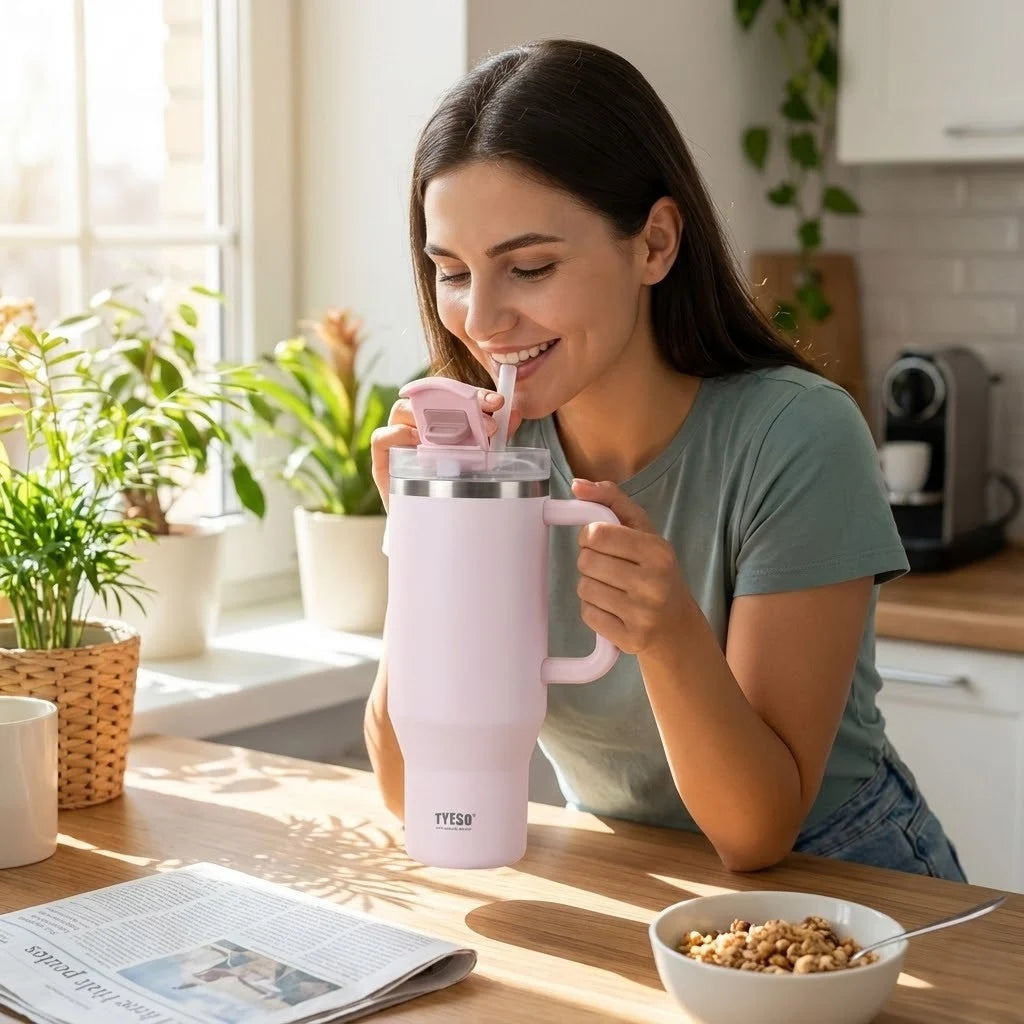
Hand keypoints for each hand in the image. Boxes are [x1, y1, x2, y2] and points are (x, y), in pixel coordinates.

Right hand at [370, 388, 521, 510]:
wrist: (431, 522)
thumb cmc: (453, 485)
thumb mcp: (480, 458)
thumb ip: (497, 436)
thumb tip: (515, 413)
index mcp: (439, 417)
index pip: (453, 394)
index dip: (475, 394)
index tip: (498, 402)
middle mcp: (417, 423)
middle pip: (426, 397)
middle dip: (455, 403)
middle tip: (484, 422)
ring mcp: (398, 440)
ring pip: (401, 410)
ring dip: (425, 414)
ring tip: (453, 431)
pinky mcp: (383, 459)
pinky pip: (381, 437)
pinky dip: (397, 434)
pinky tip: (416, 440)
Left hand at [571, 478, 690, 656]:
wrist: (677, 626)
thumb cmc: (655, 569)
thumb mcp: (643, 530)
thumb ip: (612, 499)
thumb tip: (577, 485)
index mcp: (657, 551)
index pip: (596, 534)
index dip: (589, 536)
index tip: (599, 541)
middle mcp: (653, 583)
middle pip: (586, 562)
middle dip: (590, 561)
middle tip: (609, 567)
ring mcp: (642, 614)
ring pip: (584, 588)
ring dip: (591, 586)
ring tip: (613, 589)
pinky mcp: (630, 639)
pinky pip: (587, 614)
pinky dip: (593, 610)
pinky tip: (613, 608)